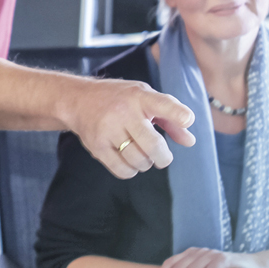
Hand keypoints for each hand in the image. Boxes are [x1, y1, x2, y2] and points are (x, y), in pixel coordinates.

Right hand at [64, 77, 194, 178]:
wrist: (78, 100)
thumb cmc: (119, 99)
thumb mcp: (144, 98)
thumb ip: (169, 118)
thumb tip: (190, 141)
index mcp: (139, 96)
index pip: (161, 104)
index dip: (176, 113)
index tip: (187, 120)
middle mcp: (124, 112)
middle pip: (153, 145)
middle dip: (163, 157)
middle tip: (163, 157)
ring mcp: (108, 130)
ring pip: (139, 160)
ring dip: (146, 163)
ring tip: (142, 155)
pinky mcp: (97, 146)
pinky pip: (122, 170)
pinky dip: (131, 171)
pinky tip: (129, 161)